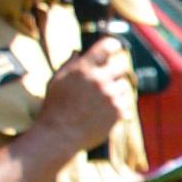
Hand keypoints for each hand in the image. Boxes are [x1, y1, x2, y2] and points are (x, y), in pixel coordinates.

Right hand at [35, 40, 140, 162]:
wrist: (60, 136)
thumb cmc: (55, 108)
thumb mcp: (56, 81)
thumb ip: (70, 64)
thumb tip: (79, 52)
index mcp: (84, 69)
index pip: (108, 46)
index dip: (113, 45)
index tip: (115, 47)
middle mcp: (100, 80)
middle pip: (122, 66)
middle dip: (115, 71)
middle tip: (107, 78)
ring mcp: (111, 97)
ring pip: (125, 86)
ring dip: (117, 89)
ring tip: (102, 99)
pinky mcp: (119, 112)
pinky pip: (127, 103)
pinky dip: (119, 105)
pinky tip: (106, 110)